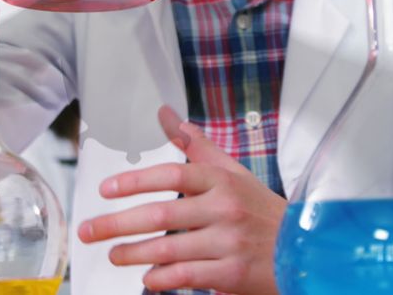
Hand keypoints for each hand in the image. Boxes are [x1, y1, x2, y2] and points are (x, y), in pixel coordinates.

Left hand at [78, 106, 285, 293]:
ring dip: (133, 253)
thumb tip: (166, 115)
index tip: (107, 189)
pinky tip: (146, 277)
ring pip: (169, 248)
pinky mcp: (232, 273)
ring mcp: (228, 242)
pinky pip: (186, 275)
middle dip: (118, 223)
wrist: (302, 248)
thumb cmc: (261, 209)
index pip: (172, 174)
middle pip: (161, 214)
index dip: (135, 181)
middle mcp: (224, 208)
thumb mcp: (233, 172)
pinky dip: (161, 277)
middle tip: (90, 230)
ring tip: (112, 254)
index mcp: (221, 180)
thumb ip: (197, 146)